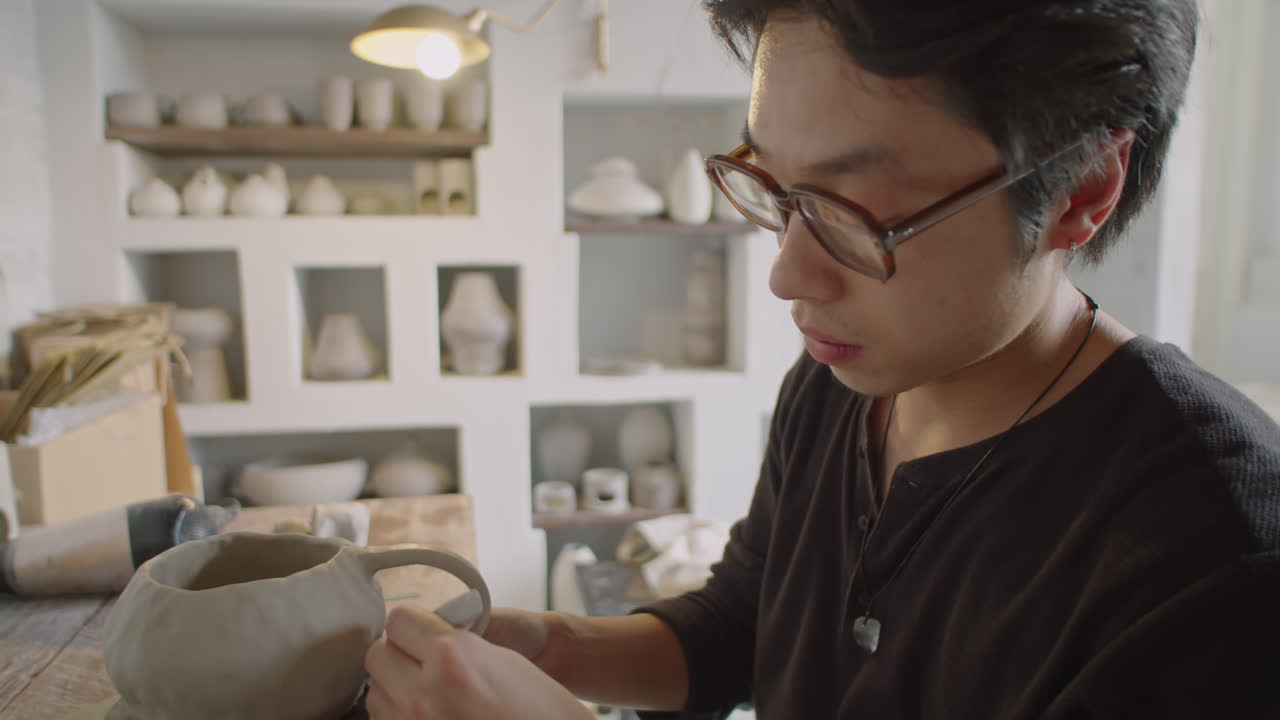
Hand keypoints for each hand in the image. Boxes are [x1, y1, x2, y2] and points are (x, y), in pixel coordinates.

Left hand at [364, 604, 591, 719]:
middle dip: (398, 654)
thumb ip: (457, 644)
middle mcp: (425, 694)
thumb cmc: (542, 709)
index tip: (420, 629)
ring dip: (395, 689)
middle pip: (378, 656)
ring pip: (376, 694)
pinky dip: (401, 716)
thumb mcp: (503, 660)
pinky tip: (431, 715)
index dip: (412, 624)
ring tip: (428, 694)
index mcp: (453, 658)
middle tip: (423, 660)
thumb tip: (425, 637)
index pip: (399, 622)